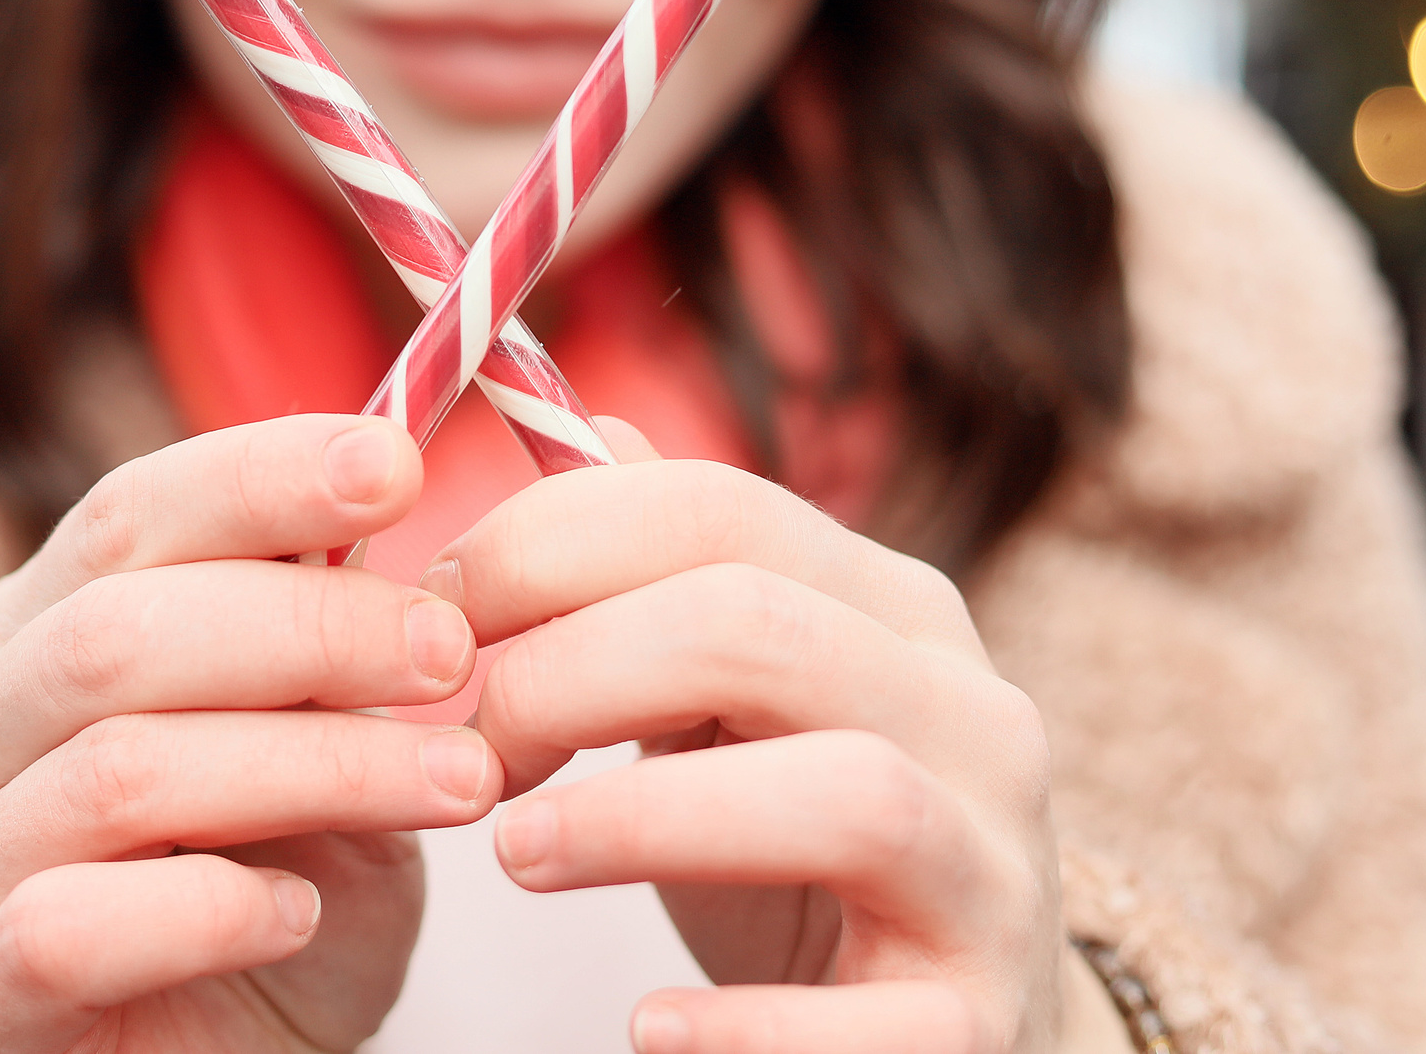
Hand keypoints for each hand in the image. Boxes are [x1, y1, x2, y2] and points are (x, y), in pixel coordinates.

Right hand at [0, 415, 504, 1053]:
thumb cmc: (276, 887)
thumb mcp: (322, 739)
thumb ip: (330, 635)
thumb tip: (396, 476)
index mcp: (36, 633)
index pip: (126, 516)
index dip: (259, 475)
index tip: (395, 465)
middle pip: (116, 633)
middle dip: (310, 628)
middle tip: (452, 652)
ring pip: (119, 772)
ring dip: (313, 766)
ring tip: (455, 783)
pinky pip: (70, 926)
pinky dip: (209, 907)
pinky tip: (300, 909)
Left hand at [433, 422, 1110, 1053]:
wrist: (958, 1029)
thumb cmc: (805, 851)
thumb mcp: (742, 698)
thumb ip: (669, 577)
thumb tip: (582, 431)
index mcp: (895, 610)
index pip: (716, 510)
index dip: (545, 546)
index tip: (433, 622)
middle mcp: (970, 716)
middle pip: (761, 628)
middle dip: (570, 669)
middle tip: (463, 748)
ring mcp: (992, 872)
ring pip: (850, 793)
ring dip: (648, 818)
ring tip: (518, 857)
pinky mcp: (979, 1024)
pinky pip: (880, 1026)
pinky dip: (750, 1027)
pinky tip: (647, 1028)